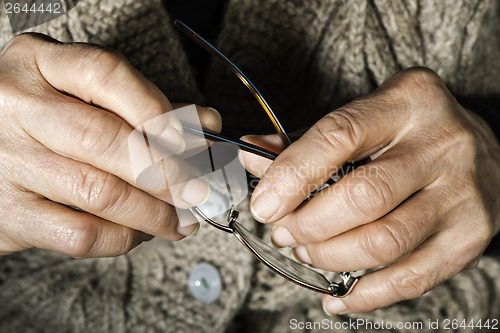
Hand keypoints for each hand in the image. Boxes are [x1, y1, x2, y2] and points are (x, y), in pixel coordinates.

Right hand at [0, 33, 220, 256]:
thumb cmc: (42, 117)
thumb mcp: (80, 92)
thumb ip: (144, 104)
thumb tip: (206, 124)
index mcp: (37, 63)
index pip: (105, 74)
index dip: (156, 108)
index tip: (191, 139)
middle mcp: (15, 106)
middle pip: (106, 140)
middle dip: (166, 172)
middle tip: (197, 191)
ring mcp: (6, 161)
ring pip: (100, 193)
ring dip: (155, 212)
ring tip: (181, 220)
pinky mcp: (8, 214)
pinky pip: (79, 234)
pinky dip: (122, 238)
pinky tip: (140, 232)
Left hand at [241, 67, 499, 312]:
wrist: (485, 151)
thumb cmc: (409, 133)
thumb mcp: (363, 118)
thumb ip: (306, 140)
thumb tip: (251, 154)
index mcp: (406, 101)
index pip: (338, 136)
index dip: (291, 175)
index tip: (263, 204)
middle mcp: (440, 144)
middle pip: (361, 197)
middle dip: (308, 225)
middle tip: (283, 232)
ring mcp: (460, 192)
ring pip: (383, 242)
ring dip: (330, 256)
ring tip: (308, 252)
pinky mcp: (469, 236)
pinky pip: (412, 278)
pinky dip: (366, 295)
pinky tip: (338, 295)